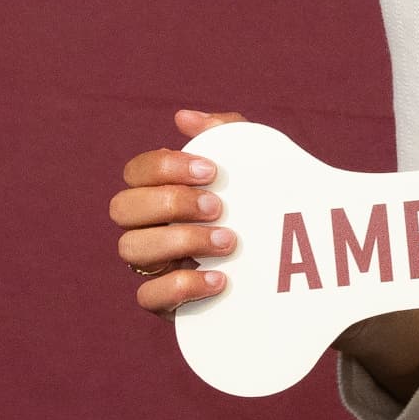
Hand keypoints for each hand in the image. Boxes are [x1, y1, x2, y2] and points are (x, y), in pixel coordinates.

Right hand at [117, 108, 418, 400]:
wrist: (296, 260)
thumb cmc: (260, 204)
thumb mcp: (254, 164)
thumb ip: (226, 134)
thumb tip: (184, 118)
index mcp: (160, 190)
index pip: (135, 172)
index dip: (164, 167)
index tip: (212, 172)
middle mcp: (147, 226)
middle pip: (122, 208)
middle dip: (170, 203)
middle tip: (219, 208)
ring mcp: (153, 264)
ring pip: (131, 249)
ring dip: (179, 240)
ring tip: (228, 241)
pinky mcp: (166, 301)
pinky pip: (148, 297)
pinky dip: (180, 285)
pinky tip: (219, 279)